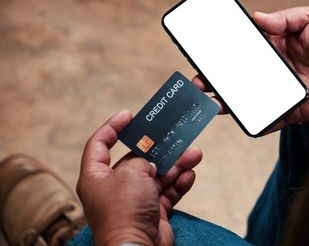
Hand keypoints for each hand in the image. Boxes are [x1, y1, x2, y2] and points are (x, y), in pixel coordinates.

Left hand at [77, 109, 202, 245]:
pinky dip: (179, 183)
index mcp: (96, 176)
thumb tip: (150, 161)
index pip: (99, 144)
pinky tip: (190, 173)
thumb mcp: (132, 172)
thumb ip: (141, 159)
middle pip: (137, 159)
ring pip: (157, 175)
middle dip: (158, 148)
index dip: (113, 127)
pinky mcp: (152, 212)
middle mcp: (114, 188)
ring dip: (175, 164)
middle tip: (173, 135)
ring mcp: (134, 200)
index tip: (129, 115)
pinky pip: (167, 192)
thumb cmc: (124, 212)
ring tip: (193, 154)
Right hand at [193, 5, 308, 129]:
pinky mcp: (291, 110)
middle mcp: (275, 70)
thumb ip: (284, 18)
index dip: (224, 51)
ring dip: (227, 99)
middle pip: (239, 76)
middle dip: (217, 78)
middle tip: (200, 79)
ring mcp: (281, 92)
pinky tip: (236, 116)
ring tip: (209, 98)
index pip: (244, 50)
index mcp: (276, 47)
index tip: (205, 51)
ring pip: (248, 97)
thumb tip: (255, 16)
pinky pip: (268, 118)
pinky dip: (253, 120)